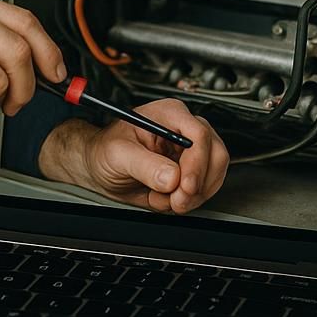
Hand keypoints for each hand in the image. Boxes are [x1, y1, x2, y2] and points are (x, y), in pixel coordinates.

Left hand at [48, 99, 228, 213]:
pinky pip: (204, 189)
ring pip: (214, 175)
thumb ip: (143, 165)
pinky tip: (165, 198)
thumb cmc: (105, 151)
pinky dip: (188, 201)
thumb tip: (171, 177)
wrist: (101, 167)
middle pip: (215, 155)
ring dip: (192, 196)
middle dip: (198, 184)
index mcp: (168, 115)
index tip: (185, 185)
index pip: (198, 134)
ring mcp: (191, 152)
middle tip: (177, 200)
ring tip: (163, 198)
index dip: (197, 163)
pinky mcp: (192, 171)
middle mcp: (184, 130)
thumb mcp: (117, 154)